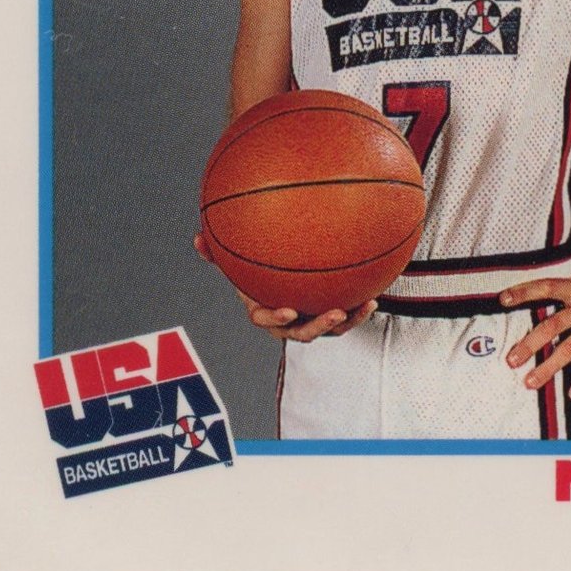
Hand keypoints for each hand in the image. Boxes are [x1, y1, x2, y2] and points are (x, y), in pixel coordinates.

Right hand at [193, 233, 376, 342]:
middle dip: (317, 326)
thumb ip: (218, 253)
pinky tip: (374, 298)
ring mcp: (309, 320)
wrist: (282, 282)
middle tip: (332, 314)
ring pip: (326, 329)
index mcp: (263, 308)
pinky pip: (345, 318)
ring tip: (360, 307)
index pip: (264, 319)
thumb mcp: (236, 262)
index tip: (287, 309)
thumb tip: (196, 239)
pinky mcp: (328, 315)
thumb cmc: (254, 273)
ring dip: (344, 322)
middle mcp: (288, 319)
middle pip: (300, 332)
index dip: (275, 317)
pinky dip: (359, 311)